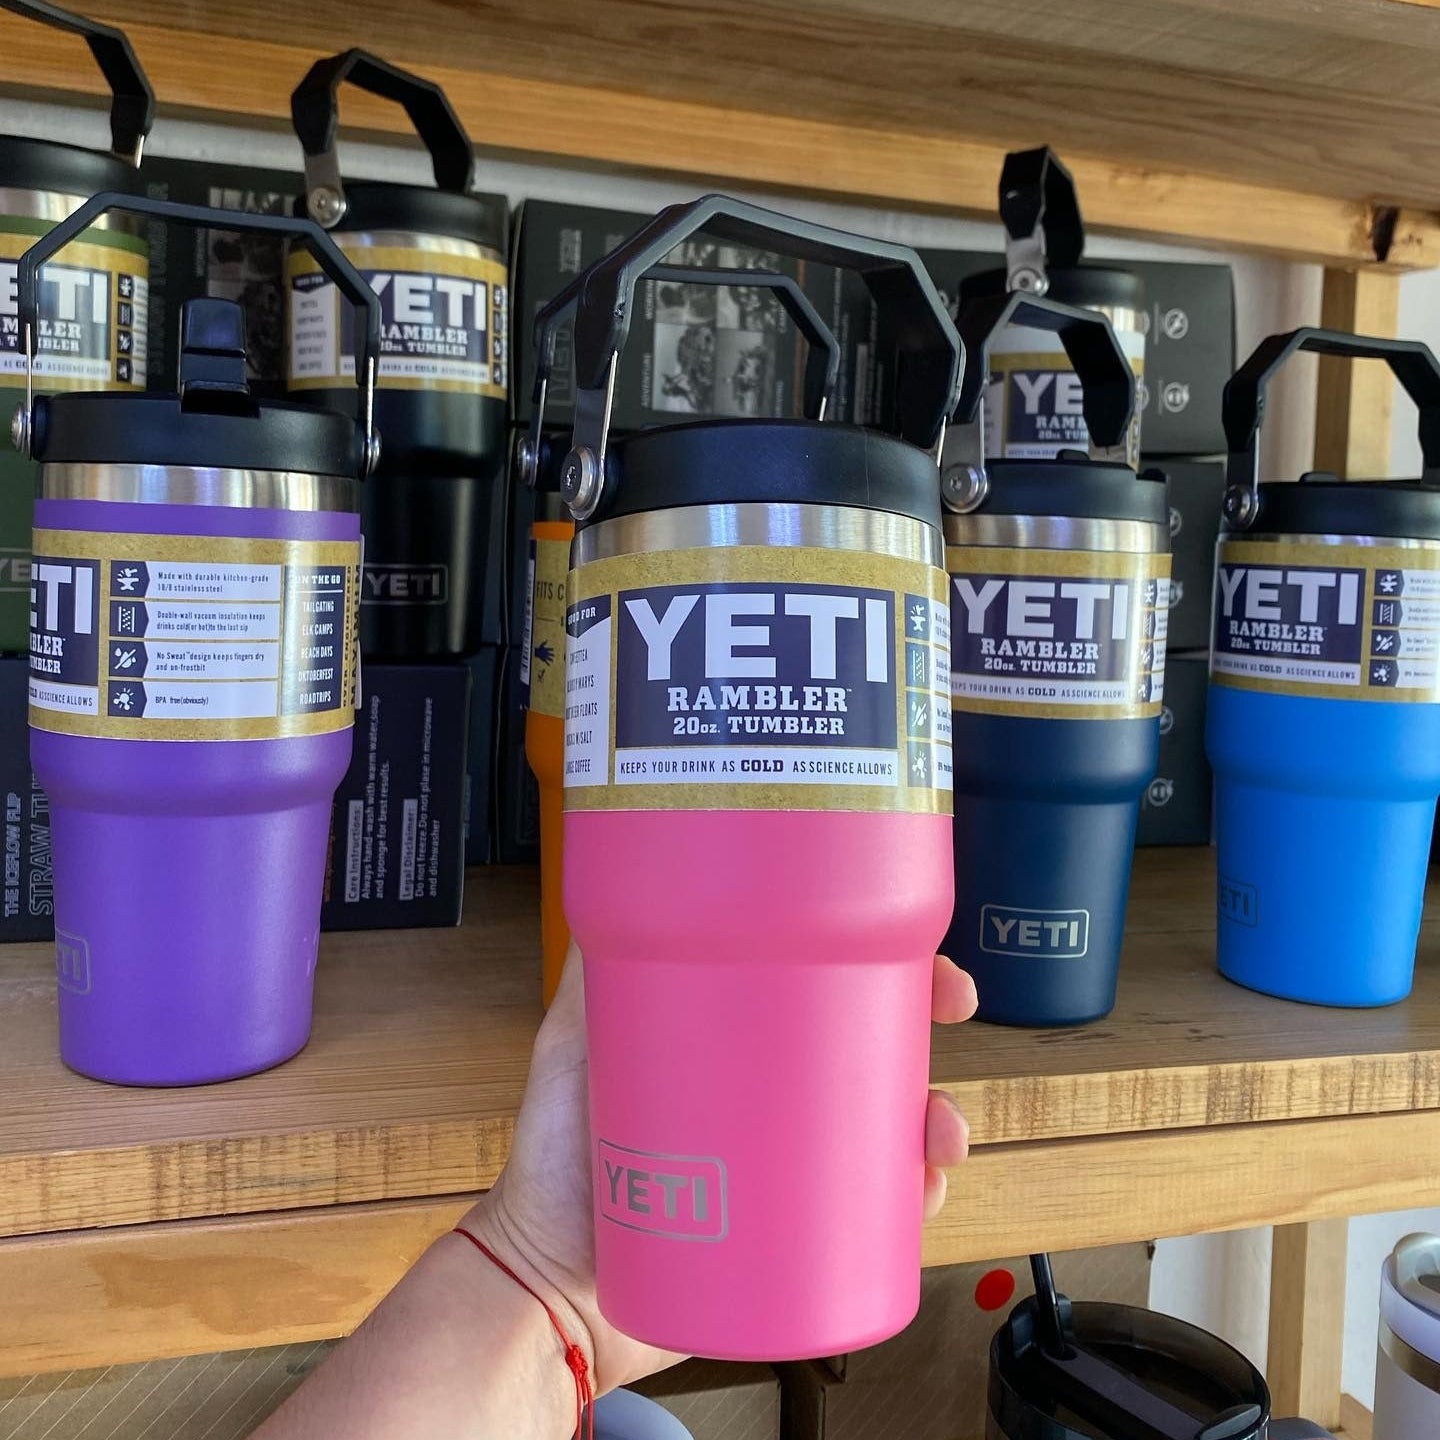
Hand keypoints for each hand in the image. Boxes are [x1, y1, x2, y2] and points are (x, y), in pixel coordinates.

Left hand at [461, 948, 976, 1393]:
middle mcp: (771, 1107)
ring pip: (887, 1137)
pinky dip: (909, 1206)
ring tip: (933, 1138)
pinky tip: (921, 1198)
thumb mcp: (576, 1045)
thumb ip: (597, 975)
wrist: (543, 1281)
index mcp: (739, 1050)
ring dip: (935, 1127)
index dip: (890, 973)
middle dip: (926, 1040)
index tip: (927, 966)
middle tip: (946, 1024)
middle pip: (873, 1058)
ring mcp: (785, 1173)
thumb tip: (624, 879)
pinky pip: (870, 1221)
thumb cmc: (554, 1157)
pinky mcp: (790, 1241)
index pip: (826, 996)